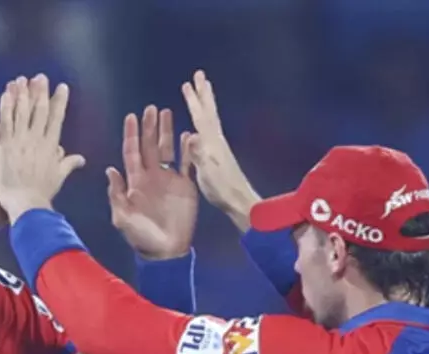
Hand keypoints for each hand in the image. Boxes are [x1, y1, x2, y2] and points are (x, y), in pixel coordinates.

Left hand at [0, 75, 86, 222]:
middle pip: (40, 111)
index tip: (62, 87)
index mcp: (51, 146)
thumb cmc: (42, 194)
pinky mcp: (6, 146)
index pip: (56, 118)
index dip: (59, 101)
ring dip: (22, 95)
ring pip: (22, 113)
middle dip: (40, 92)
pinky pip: (5, 122)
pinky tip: (6, 95)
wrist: (27, 204)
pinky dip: (6, 107)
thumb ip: (68, 163)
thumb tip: (81, 159)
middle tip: (41, 77)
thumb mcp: (59, 176)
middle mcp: (37, 140)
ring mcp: (21, 142)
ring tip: (22, 80)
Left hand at [106, 105, 197, 259]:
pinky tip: (188, 135)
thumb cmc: (141, 237)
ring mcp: (168, 179)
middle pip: (149, 145)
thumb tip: (110, 170)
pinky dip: (188, 150)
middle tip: (151, 108)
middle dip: (149, 127)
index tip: (131, 116)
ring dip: (167, 132)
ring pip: (168, 149)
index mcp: (135, 181)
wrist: (165, 250)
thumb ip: (116, 195)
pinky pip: (187, 163)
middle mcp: (151, 176)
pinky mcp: (185, 186)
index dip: (131, 134)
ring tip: (168, 112)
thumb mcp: (122, 218)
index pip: (131, 152)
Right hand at [179, 69, 260, 232]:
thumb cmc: (222, 190)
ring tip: (201, 92)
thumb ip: (199, 155)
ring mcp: (219, 146)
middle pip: (209, 112)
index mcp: (211, 144)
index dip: (194, 100)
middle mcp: (216, 141)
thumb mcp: (207, 174)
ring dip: (205, 104)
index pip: (200, 117)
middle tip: (199, 76)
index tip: (189, 83)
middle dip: (202, 94)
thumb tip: (191, 136)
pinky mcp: (219, 154)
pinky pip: (209, 130)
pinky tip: (199, 125)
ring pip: (211, 119)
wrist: (239, 201)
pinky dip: (204, 121)